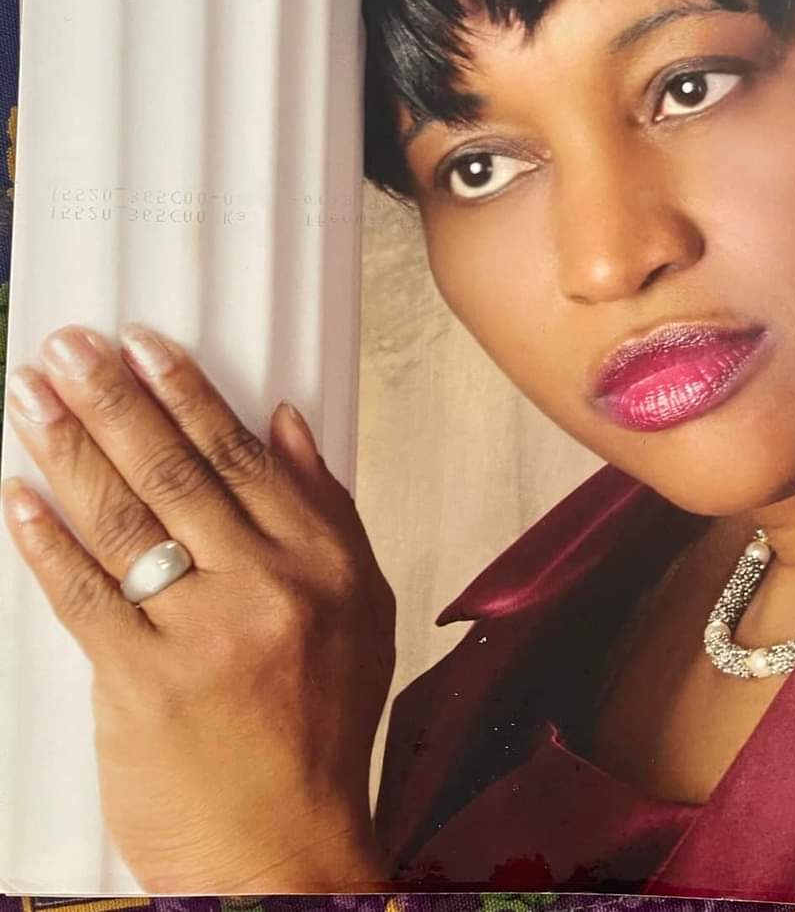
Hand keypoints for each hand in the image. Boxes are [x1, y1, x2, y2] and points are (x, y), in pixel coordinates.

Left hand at [2, 324, 395, 892]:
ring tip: (32, 395)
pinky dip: (45, 541)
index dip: (184, 391)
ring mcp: (203, 634)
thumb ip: (326, 509)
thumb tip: (286, 423)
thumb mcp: (362, 609)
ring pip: (124, 519)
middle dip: (112, 398)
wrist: (286, 849)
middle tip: (67, 347)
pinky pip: (84, 596)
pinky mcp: (143, 686)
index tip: (142, 344)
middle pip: (174, 471)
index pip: (240, 453)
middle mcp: (266, 585)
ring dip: (69, 448)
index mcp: (322, 559)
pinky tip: (18, 496)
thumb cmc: (325, 727)